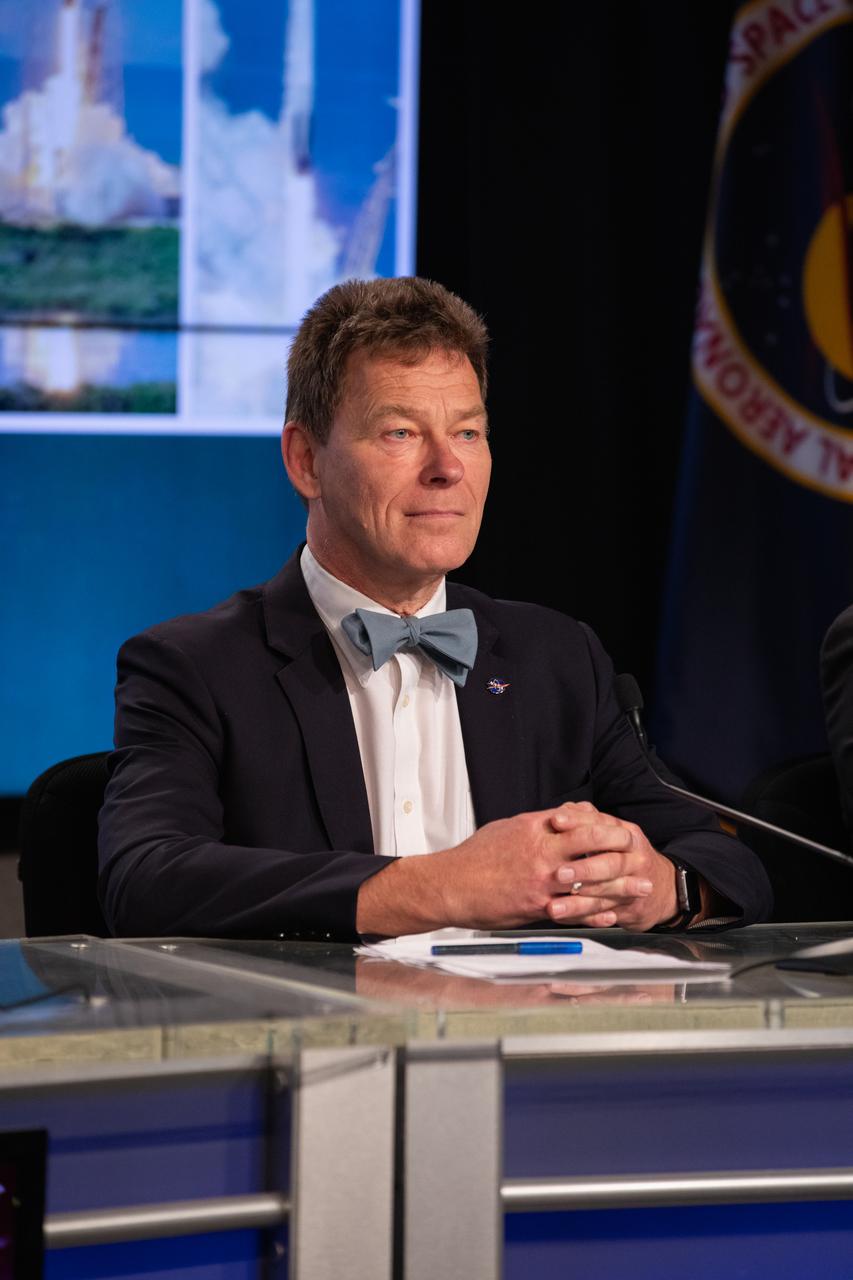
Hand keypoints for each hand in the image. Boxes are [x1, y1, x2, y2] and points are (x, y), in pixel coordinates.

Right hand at [357, 802, 676, 934]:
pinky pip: (574, 911)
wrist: (452, 885)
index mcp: (536, 830)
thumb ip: (540, 824)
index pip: (581, 823)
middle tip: (643, 856)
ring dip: (620, 886)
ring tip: (640, 888)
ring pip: (590, 883)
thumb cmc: (476, 857)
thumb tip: (564, 817)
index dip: (607, 827)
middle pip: (593, 849)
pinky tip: (612, 915)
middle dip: (622, 853)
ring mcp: (542, 883)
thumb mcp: (509, 828)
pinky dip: (596, 913)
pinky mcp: (537, 908)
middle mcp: (543, 854)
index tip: (624, 831)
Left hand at [544, 801, 677, 929]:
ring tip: (555, 906)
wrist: (663, 889)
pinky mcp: (631, 908)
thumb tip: (564, 808)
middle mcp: (634, 858)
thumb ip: (589, 821)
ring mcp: (636, 885)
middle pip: (611, 863)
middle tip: (558, 874)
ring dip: (580, 901)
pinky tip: (567, 918)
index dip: (577, 822)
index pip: (602, 824)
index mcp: (627, 834)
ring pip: (608, 893)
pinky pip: (606, 914)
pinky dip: (585, 918)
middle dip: (583, 869)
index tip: (555, 821)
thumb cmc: (627, 856)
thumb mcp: (614, 833)